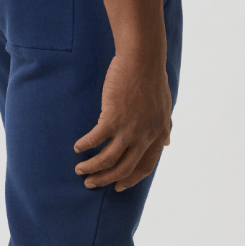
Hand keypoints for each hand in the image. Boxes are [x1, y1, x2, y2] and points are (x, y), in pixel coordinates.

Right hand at [74, 51, 171, 191]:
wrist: (143, 59)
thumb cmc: (153, 79)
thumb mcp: (165, 108)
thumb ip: (164, 129)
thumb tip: (167, 143)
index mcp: (158, 135)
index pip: (145, 167)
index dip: (130, 180)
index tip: (118, 186)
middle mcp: (145, 136)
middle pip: (124, 168)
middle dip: (106, 179)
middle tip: (91, 184)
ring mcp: (129, 129)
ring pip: (107, 159)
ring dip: (92, 168)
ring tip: (80, 170)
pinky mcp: (112, 118)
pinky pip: (95, 140)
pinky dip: (85, 146)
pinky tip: (77, 148)